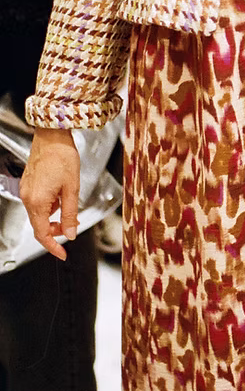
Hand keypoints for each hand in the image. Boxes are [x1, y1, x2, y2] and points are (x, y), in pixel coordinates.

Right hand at [19, 128, 80, 260]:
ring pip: (39, 214)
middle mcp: (27, 198)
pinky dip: (50, 205)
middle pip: (40, 225)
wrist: (53, 136)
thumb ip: (70, 214)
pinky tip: (60, 194)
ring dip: (54, 216)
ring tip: (69, 203)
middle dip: (57, 229)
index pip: (42, 234)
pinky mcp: (28, 184)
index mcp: (37, 202)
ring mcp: (26, 190)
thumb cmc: (63, 157)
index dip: (53, 247)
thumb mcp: (72, 188)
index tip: (62, 254)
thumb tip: (70, 233)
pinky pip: (38, 202)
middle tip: (72, 225)